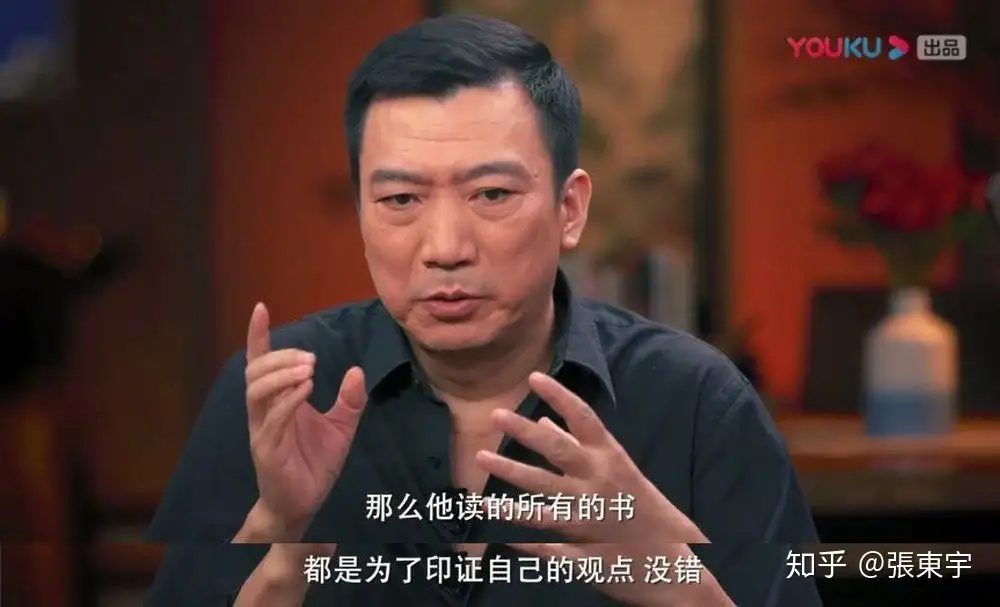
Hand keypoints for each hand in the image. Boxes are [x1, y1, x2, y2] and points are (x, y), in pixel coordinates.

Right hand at [244, 303, 367, 539]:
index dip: (258, 336)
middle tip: (312, 356)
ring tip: (310, 368)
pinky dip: (288, 400)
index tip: (261, 308)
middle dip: (280, 357)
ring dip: (282, 375)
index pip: (261, 363)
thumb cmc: (315, 464)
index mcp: (277, 401)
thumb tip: (358, 371)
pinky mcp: (267, 449)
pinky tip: (306, 390)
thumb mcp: (341, 428)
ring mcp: (262, 430)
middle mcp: (263, 411)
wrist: (304, 504)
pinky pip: (273, 418)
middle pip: (256, 371)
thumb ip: (350, 401)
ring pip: (257, 391)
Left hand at [476, 372, 730, 605]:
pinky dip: (519, 534)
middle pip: (556, 451)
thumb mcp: (620, 472)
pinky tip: (494, 523)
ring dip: (510, 475)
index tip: (534, 377)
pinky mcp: (580, 553)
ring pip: (541, 495)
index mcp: (612, 460)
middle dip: (524, 432)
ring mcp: (589, 519)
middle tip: (495, 413)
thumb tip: (546, 421)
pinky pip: (542, 544)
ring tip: (480, 457)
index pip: (584, 419)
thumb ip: (582, 447)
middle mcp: (599, 483)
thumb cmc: (645, 512)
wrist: (674, 569)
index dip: (559, 396)